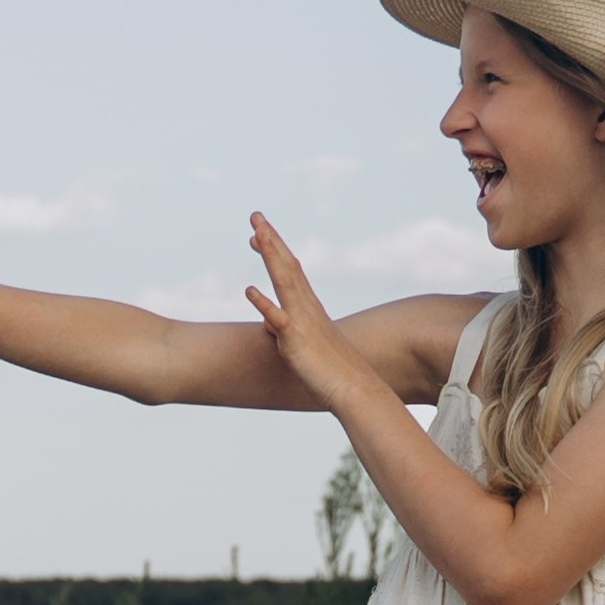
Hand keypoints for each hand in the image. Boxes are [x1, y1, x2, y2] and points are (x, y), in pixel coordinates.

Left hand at [244, 213, 380, 412]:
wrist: (355, 390)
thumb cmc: (330, 372)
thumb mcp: (302, 346)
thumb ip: (286, 331)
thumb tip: (271, 325)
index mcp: (309, 307)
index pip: (289, 270)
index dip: (274, 249)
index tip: (258, 232)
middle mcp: (306, 308)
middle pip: (286, 266)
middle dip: (270, 239)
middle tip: (255, 215)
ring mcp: (302, 322)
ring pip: (283, 282)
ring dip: (270, 256)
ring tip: (255, 234)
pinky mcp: (296, 341)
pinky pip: (278, 320)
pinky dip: (264, 304)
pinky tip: (249, 290)